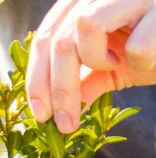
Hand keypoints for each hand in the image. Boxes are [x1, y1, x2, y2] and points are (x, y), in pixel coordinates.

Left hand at [26, 0, 155, 132]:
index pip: (45, 36)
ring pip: (84, 26)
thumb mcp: (113, 64)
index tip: (40, 114)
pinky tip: (150, 58)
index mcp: (85, 0)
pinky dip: (138, 61)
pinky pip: (137, 44)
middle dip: (56, 88)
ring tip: (115, 64)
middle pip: (58, 39)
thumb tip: (54, 107)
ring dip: (94, 60)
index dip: (36, 78)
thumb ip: (83, 79)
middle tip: (63, 122)